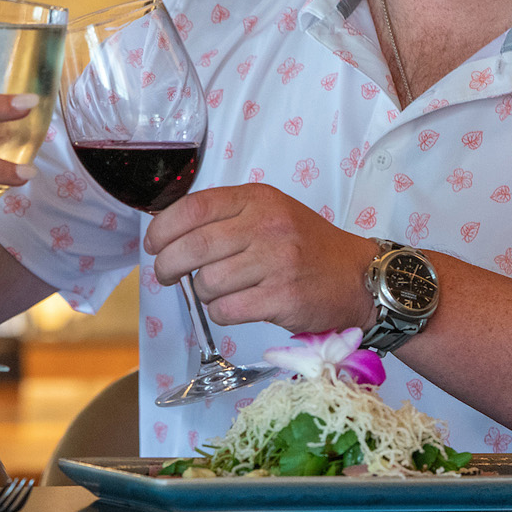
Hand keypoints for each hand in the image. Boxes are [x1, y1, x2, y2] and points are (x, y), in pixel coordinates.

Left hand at [144, 184, 379, 335]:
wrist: (357, 276)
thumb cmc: (306, 246)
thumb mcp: (270, 213)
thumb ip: (226, 217)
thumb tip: (169, 233)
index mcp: (257, 199)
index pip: (194, 208)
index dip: (163, 228)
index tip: (153, 244)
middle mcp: (266, 225)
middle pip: (193, 247)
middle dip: (168, 266)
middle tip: (166, 275)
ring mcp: (275, 262)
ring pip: (207, 282)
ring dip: (201, 292)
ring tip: (216, 291)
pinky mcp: (282, 297)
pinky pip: (226, 309)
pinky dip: (220, 312)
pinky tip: (233, 307)